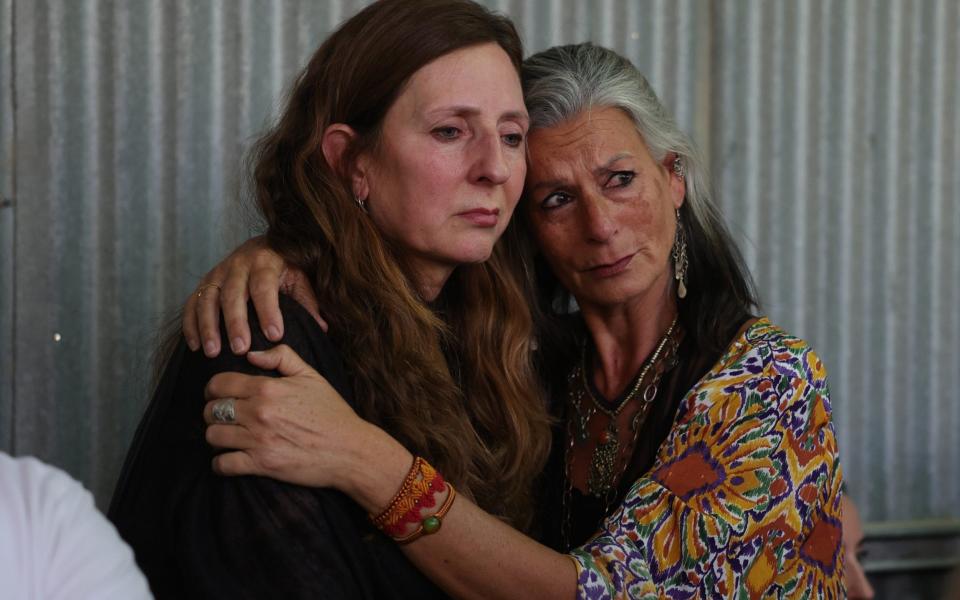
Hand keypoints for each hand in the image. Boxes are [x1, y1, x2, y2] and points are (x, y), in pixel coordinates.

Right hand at [182, 236, 324, 356]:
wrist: (263, 245)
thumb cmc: (285, 267)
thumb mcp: (300, 278)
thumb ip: (309, 302)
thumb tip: (323, 328)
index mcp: (265, 260)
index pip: (265, 286)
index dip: (269, 311)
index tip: (275, 336)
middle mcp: (238, 264)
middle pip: (233, 294)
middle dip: (236, 323)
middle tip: (241, 349)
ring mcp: (218, 272)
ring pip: (208, 299)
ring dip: (208, 327)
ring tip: (213, 352)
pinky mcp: (205, 283)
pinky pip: (192, 303)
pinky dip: (191, 324)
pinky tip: (196, 346)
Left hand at [202, 345, 368, 489]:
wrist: (350, 450)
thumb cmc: (332, 412)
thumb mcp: (311, 376)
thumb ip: (281, 357)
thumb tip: (251, 355)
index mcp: (267, 388)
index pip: (219, 384)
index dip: (212, 388)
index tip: (216, 394)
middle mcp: (259, 413)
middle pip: (211, 410)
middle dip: (212, 412)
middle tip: (223, 416)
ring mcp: (258, 440)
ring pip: (213, 436)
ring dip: (216, 436)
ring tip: (227, 437)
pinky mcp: (262, 465)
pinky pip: (223, 464)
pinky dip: (221, 463)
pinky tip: (230, 459)